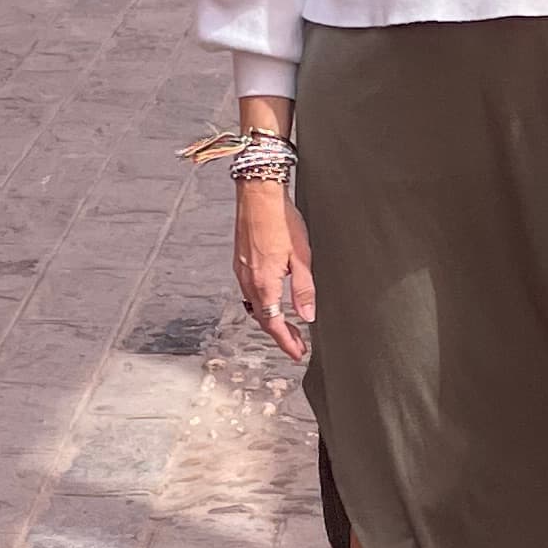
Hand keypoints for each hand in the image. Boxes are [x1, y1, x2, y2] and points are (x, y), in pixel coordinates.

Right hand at [234, 178, 316, 363]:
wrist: (257, 194)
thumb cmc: (280, 219)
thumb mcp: (301, 257)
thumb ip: (304, 290)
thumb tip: (307, 317)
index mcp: (264, 283)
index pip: (273, 323)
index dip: (286, 341)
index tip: (297, 353)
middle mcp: (248, 280)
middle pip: (263, 317)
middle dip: (280, 334)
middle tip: (296, 344)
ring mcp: (241, 270)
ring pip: (255, 305)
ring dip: (270, 319)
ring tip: (287, 326)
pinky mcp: (240, 261)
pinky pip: (249, 291)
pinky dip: (262, 303)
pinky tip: (271, 300)